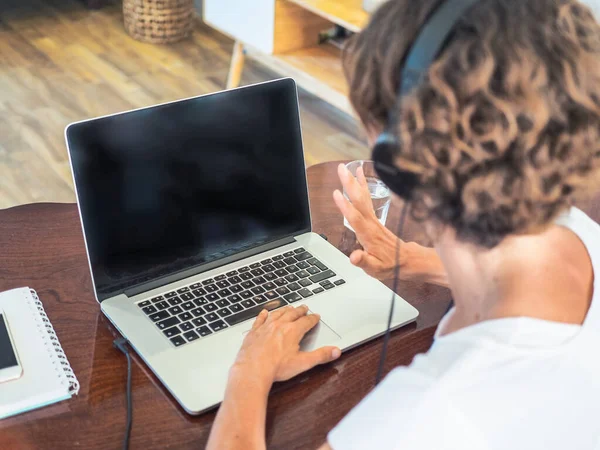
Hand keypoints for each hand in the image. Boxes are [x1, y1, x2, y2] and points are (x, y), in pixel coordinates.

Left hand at [231, 305, 340, 386]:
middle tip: (304, 308)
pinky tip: (264, 312)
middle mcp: (279, 325)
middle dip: (300, 310)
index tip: (316, 316)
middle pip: (292, 314)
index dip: (313, 318)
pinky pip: (260, 319)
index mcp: (292, 331)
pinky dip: (263, 315)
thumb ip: (321, 356)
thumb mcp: (303, 363)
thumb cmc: (276, 367)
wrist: (252, 370)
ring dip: (284, 310)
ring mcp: (265, 327)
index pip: (306, 321)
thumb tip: (335, 351)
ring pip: (277, 314)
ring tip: (288, 307)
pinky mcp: (254, 332)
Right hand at [333, 163, 404, 279]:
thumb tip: (353, 257)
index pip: (355, 218)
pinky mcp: (374, 217)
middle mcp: (370, 223)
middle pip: (358, 200)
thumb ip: (363, 261)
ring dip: (355, 181)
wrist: (405, 261)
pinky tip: (359, 176)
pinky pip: (367, 198)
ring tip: (348, 167)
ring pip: (363, 196)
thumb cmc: (388, 265)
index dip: (345, 206)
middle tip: (341, 169)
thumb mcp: (375, 269)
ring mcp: (373, 219)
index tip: (337, 193)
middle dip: (349, 184)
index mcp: (368, 234)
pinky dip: (363, 185)